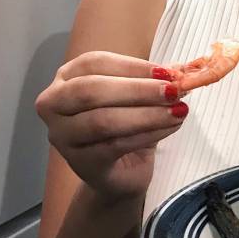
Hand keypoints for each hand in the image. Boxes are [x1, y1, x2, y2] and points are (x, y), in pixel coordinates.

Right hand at [35, 52, 188, 200]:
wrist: (120, 174)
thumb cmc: (126, 127)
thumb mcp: (140, 98)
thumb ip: (156, 81)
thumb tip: (184, 69)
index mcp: (67, 78)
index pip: (96, 63)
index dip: (133, 66)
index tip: (168, 72)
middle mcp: (54, 104)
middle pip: (92, 90)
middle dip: (138, 90)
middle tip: (174, 91)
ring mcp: (62, 135)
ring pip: (103, 120)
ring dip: (147, 114)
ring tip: (179, 111)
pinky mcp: (80, 162)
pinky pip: (114, 145)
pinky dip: (148, 134)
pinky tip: (171, 127)